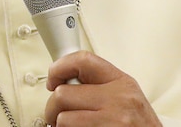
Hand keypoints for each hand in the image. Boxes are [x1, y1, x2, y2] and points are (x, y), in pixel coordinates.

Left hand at [44, 51, 161, 125]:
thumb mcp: (128, 97)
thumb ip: (101, 86)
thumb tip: (65, 80)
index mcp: (122, 83)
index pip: (83, 61)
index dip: (60, 67)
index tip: (52, 78)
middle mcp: (118, 100)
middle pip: (63, 94)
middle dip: (54, 107)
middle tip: (57, 114)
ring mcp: (111, 121)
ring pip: (62, 119)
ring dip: (61, 125)